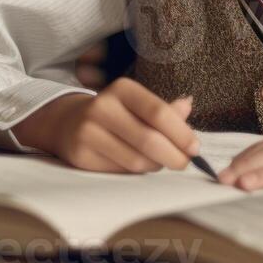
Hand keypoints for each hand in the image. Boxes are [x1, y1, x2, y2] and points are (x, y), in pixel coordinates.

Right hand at [12, 78, 201, 173]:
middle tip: (185, 163)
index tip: (195, 149)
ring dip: (156, 166)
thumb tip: (187, 105)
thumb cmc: (116, 114)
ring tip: (161, 162)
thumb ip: (164, 109)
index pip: (158, 112)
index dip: (181, 133)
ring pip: (136, 160)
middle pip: (148, 140)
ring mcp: (88, 131)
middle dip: (174, 156)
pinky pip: (120, 172)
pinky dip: (136, 173)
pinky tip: (139, 164)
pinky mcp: (81, 156)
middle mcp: (102, 107)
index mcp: (122, 89)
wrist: (68, 123)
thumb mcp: (138, 104)